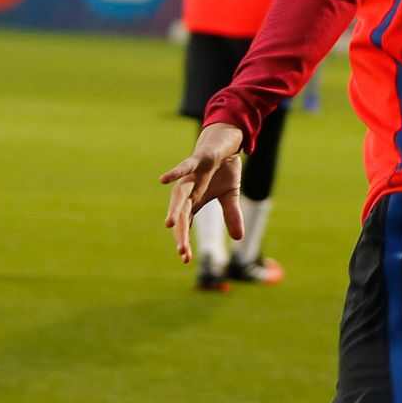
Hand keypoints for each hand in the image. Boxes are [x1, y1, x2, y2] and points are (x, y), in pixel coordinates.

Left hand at [160, 122, 247, 264]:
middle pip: (183, 215)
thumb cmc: (222, 169)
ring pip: (180, 196)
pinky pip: (184, 168)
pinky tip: (162, 180)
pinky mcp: (196, 162)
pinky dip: (174, 173)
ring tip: (170, 225)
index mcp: (194, 201)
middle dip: (182, 233)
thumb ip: (231, 215)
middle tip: (182, 252)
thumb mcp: (231, 195)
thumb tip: (239, 239)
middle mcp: (188, 191)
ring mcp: (191, 177)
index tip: (186, 259)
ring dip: (175, 209)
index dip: (185, 240)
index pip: (187, 224)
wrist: (224, 142)